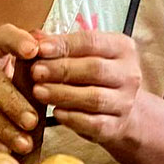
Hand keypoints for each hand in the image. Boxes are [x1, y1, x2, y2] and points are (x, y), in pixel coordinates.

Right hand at [0, 24, 39, 152]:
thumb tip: (54, 53)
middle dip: (15, 104)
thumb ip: (25, 61)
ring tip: (24, 143)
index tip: (33, 50)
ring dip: (6, 128)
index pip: (4, 37)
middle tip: (33, 122)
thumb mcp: (0, 62)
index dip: (18, 42)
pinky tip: (4, 148)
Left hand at [30, 31, 142, 145]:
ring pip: (94, 98)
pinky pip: (93, 123)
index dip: (63, 45)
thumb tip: (34, 37)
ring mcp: (125, 102)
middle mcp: (129, 74)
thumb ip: (60, 45)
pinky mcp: (116, 126)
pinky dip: (72, 118)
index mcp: (122, 48)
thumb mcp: (83, 55)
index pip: (91, 42)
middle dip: (61, 70)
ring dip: (63, 94)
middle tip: (35, 72)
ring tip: (38, 91)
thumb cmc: (95, 77)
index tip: (39, 49)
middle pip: (95, 69)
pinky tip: (55, 112)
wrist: (121, 111)